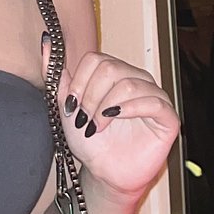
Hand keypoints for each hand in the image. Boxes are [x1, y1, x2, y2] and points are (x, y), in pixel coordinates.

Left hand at [60, 50, 179, 202]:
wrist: (104, 172)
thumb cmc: (89, 140)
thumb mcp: (67, 107)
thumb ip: (58, 76)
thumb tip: (45, 41)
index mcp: (115, 73)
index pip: (96, 59)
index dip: (79, 82)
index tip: (71, 105)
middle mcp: (136, 79)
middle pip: (110, 68)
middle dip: (91, 96)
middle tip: (84, 119)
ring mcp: (154, 96)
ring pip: (129, 84)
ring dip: (106, 106)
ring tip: (96, 126)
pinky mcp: (168, 117)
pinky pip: (154, 101)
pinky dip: (130, 109)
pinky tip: (116, 119)